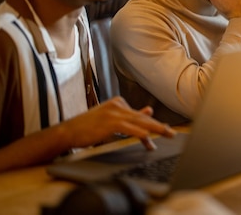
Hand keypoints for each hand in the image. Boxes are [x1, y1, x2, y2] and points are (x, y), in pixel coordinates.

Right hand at [58, 96, 175, 149]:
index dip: (151, 125)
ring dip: (155, 129)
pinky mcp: (111, 122)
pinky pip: (130, 128)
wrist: (68, 131)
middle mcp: (118, 105)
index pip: (139, 115)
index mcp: (118, 102)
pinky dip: (140, 133)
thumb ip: (129, 116)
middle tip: (172, 132)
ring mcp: (114, 112)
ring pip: (140, 121)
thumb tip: (149, 111)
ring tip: (167, 134)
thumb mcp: (110, 119)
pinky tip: (148, 138)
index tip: (163, 131)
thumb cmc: (88, 128)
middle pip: (142, 116)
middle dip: (158, 126)